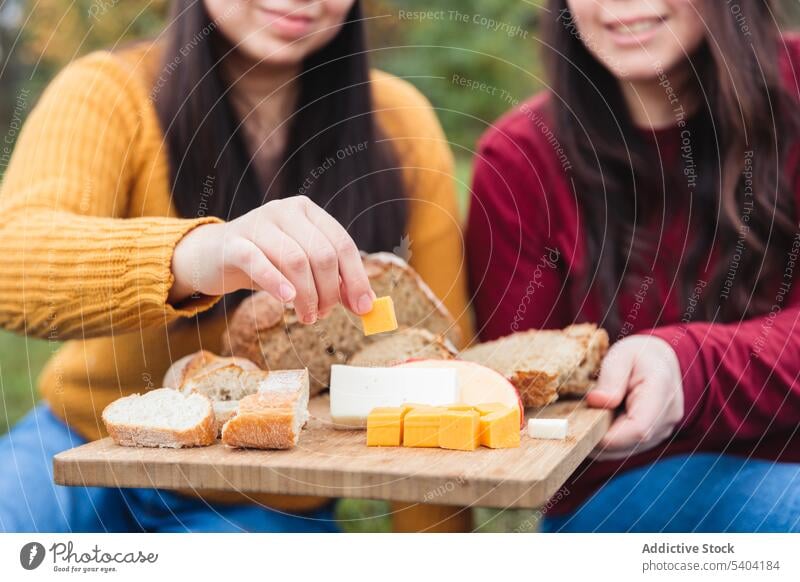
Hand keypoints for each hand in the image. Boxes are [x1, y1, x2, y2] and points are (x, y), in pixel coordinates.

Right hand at [169, 195, 374, 323]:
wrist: (212, 257)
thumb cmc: (265, 262)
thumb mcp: (301, 268)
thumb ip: (332, 281)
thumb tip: (366, 306)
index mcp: (308, 212)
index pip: (342, 244)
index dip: (356, 278)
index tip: (363, 308)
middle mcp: (285, 210)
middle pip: (322, 254)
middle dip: (329, 292)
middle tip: (323, 314)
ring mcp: (258, 222)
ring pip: (296, 261)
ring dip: (307, 296)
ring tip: (307, 316)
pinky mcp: (234, 242)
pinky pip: (260, 262)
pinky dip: (277, 283)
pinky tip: (287, 300)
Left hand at [586, 335, 683, 460]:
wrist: (660, 360)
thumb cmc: (637, 355)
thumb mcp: (621, 355)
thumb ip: (611, 378)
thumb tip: (597, 401)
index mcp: (662, 390)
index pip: (639, 428)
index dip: (609, 436)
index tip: (584, 428)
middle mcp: (668, 414)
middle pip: (631, 442)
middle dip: (601, 438)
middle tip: (577, 422)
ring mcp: (664, 428)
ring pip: (629, 449)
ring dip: (605, 440)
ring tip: (591, 417)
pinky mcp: (656, 436)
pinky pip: (629, 447)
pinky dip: (611, 440)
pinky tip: (601, 422)